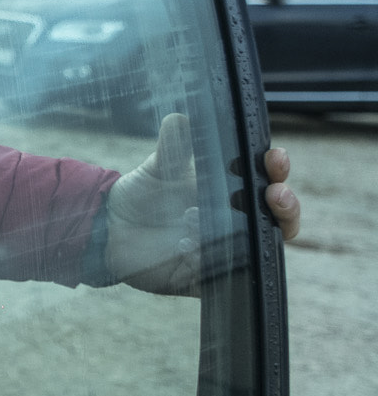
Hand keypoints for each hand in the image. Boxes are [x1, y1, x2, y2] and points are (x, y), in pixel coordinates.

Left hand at [105, 114, 303, 294]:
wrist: (109, 229)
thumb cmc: (142, 195)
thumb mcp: (158, 169)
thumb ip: (173, 147)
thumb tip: (179, 118)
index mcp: (231, 190)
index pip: (269, 180)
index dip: (278, 170)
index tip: (275, 157)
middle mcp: (235, 221)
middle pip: (278, 218)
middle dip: (286, 205)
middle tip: (274, 193)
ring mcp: (224, 250)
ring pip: (260, 248)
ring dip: (249, 232)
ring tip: (210, 215)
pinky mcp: (203, 277)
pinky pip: (220, 275)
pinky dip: (209, 260)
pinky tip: (184, 246)